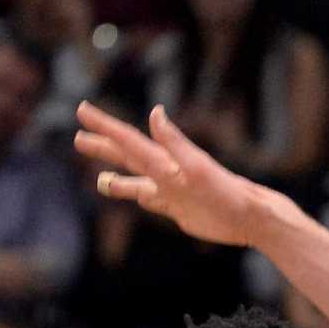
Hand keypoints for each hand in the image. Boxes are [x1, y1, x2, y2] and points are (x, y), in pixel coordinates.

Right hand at [75, 100, 266, 248]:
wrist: (250, 218)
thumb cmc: (227, 193)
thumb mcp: (198, 167)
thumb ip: (174, 142)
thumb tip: (154, 113)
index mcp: (166, 161)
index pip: (129, 140)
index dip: (105, 126)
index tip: (82, 110)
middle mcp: (166, 173)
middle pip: (128, 157)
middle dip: (104, 146)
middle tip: (78, 135)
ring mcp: (172, 191)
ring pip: (136, 181)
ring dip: (116, 177)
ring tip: (97, 177)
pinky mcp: (180, 209)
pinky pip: (153, 201)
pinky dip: (138, 196)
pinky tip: (133, 195)